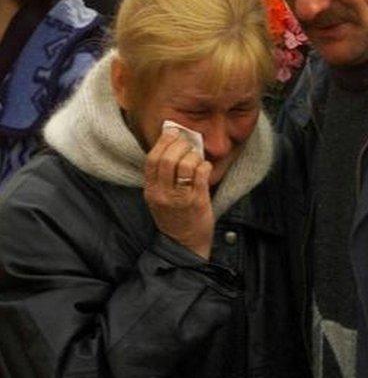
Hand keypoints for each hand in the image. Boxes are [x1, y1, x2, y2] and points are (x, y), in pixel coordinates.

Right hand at [144, 128, 213, 259]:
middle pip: (166, 159)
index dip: (163, 142)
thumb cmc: (175, 218)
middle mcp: (162, 194)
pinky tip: (206, 168)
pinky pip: (201, 175)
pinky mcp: (197, 202)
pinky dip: (205, 166)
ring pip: (185, 165)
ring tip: (198, 158)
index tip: (173, 133)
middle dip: (180, 145)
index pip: (151, 159)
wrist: (185, 244)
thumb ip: (163, 177)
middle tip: (188, 143)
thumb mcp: (160, 198)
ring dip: (194, 156)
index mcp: (151, 190)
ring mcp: (180, 198)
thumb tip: (174, 147)